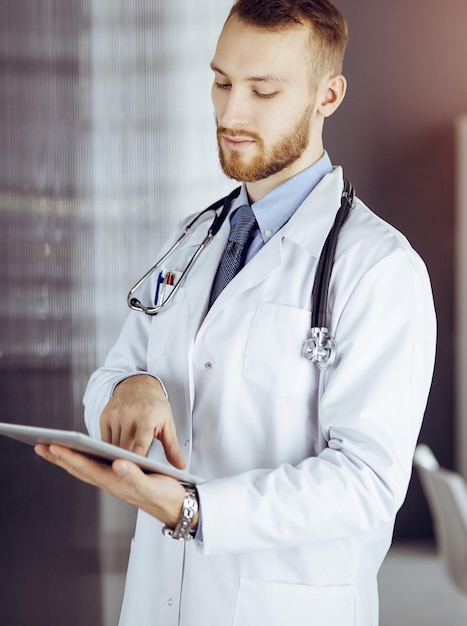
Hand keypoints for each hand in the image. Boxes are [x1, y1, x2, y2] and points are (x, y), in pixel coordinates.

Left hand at [34, 444, 197, 528]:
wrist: (175, 506)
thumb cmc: (165, 495)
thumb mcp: (152, 484)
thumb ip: (134, 475)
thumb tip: (117, 464)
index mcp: (116, 482)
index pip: (88, 468)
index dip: (71, 457)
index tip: (55, 446)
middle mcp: (110, 483)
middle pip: (79, 469)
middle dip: (60, 458)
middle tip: (40, 446)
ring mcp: (112, 482)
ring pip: (83, 470)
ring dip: (66, 460)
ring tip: (50, 450)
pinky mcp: (117, 479)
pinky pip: (92, 469)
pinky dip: (80, 461)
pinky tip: (76, 455)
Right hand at [100, 374, 184, 468]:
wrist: (138, 385)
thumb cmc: (155, 406)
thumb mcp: (167, 424)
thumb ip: (173, 447)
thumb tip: (181, 467)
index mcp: (148, 415)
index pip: (142, 436)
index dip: (139, 450)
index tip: (137, 462)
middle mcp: (130, 413)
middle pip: (126, 445)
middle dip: (130, 460)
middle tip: (136, 472)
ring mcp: (115, 414)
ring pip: (114, 445)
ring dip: (120, 455)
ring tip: (128, 463)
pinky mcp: (105, 416)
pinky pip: (105, 439)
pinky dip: (111, 448)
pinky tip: (117, 452)